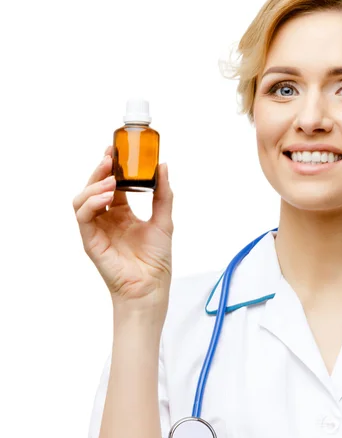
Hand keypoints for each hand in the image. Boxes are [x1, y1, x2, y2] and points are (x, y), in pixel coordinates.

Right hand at [73, 146, 173, 309]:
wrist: (151, 286)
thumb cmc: (156, 259)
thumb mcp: (163, 220)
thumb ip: (163, 193)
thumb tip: (163, 166)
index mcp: (122, 214)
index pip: (112, 185)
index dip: (112, 168)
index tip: (116, 150)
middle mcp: (107, 219)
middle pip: (95, 188)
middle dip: (100, 171)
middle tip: (109, 157)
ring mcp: (97, 229)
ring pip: (83, 199)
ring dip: (94, 185)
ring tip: (110, 181)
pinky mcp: (90, 240)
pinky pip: (84, 216)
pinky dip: (92, 203)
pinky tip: (106, 197)